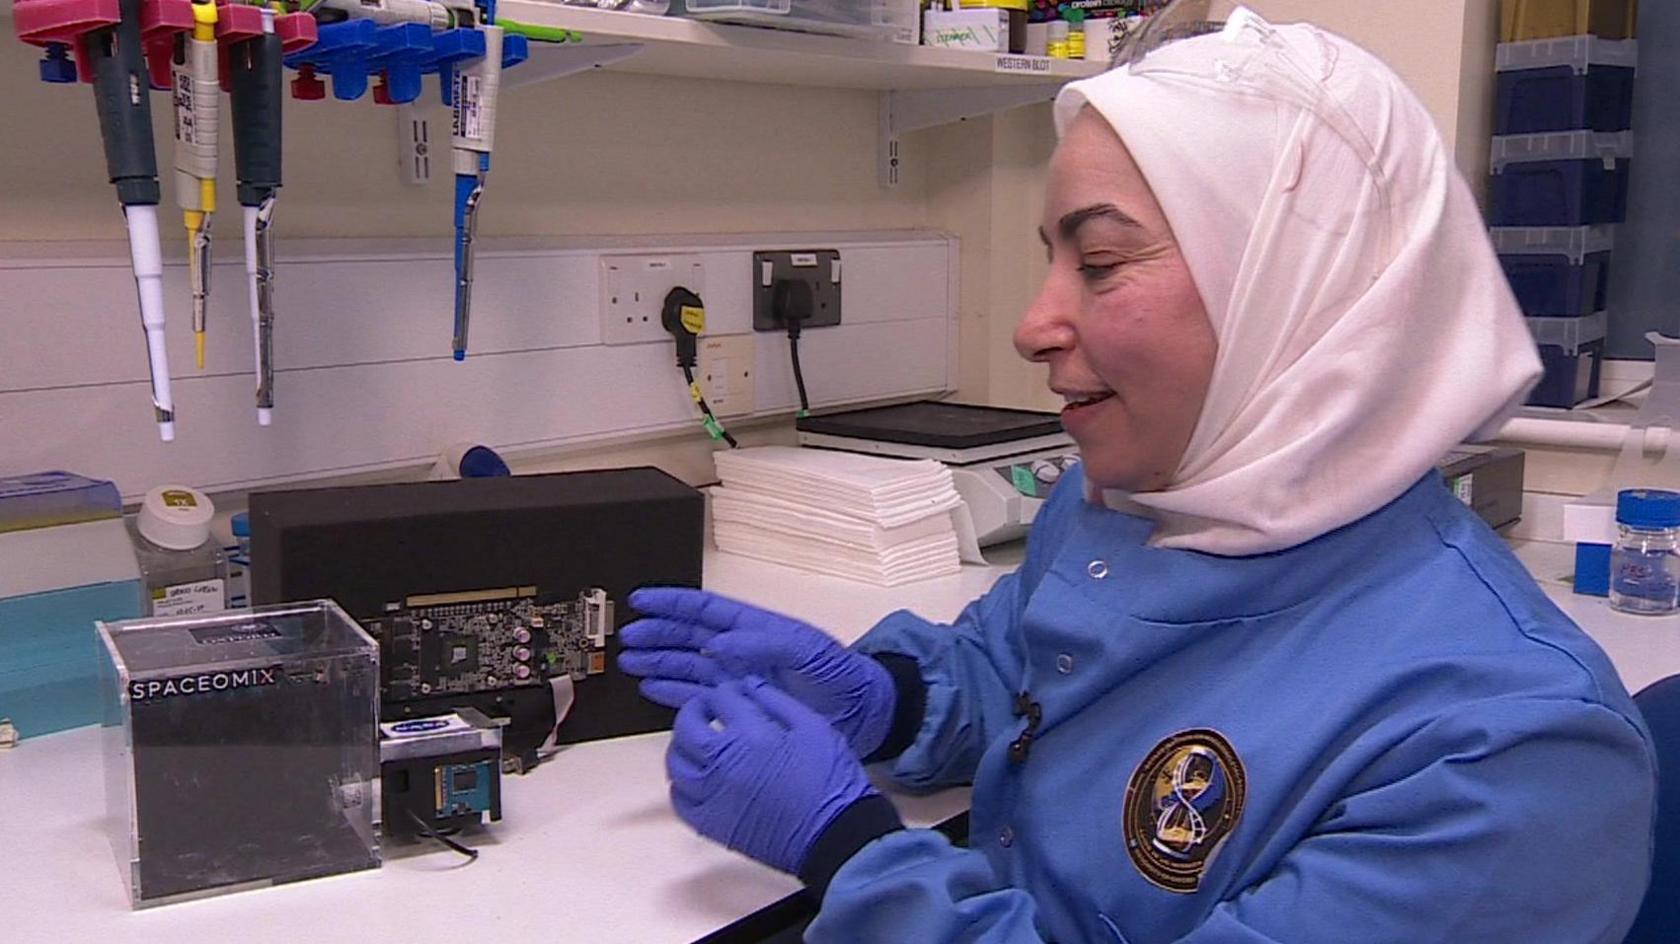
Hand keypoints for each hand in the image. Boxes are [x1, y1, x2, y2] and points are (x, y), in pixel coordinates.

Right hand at [619, 588, 896, 756]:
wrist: (864, 714)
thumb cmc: (841, 675)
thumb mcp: (807, 651)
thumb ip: (763, 643)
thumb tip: (716, 644)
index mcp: (756, 628)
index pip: (705, 611)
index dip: (672, 604)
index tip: (641, 601)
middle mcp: (741, 651)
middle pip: (689, 638)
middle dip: (657, 636)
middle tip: (627, 638)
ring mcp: (738, 679)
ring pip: (688, 666)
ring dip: (659, 664)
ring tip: (630, 663)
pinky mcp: (740, 707)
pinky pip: (699, 697)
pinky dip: (674, 694)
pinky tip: (652, 690)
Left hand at [667, 677, 878, 874]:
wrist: (836, 833)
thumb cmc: (831, 780)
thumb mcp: (814, 727)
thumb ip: (778, 701)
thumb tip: (750, 685)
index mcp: (752, 735)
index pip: (721, 699)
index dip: (725, 691)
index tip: (731, 694)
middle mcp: (724, 763)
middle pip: (687, 728)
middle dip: (693, 711)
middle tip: (704, 710)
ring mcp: (714, 796)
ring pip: (677, 764)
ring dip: (681, 747)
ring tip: (695, 743)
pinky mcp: (713, 825)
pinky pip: (680, 801)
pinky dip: (680, 786)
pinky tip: (694, 779)